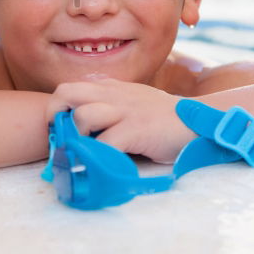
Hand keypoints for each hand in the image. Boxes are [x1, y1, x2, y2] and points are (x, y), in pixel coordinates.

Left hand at [45, 78, 196, 163]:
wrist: (198, 121)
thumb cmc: (164, 118)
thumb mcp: (134, 102)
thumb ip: (111, 106)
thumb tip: (83, 126)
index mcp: (111, 88)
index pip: (69, 88)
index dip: (57, 108)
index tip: (59, 130)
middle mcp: (114, 95)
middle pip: (66, 92)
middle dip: (55, 116)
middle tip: (60, 139)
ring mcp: (125, 111)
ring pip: (82, 116)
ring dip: (76, 138)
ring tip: (81, 153)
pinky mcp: (137, 129)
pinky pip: (106, 143)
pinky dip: (98, 157)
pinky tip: (101, 165)